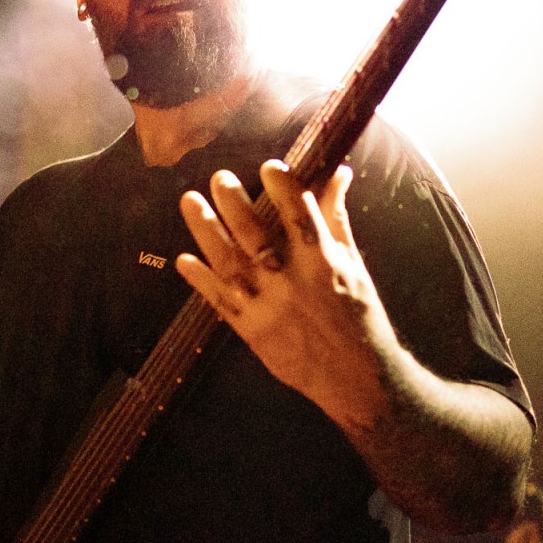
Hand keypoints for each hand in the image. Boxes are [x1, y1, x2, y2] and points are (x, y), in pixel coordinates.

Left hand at [175, 160, 391, 424]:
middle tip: (220, 177)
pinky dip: (200, 280)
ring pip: (230, 264)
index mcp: (324, 263)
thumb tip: (337, 173)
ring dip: (206, 231)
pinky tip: (183, 259)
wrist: (354, 377)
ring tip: (190, 201)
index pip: (301, 215)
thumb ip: (336, 217)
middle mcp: (293, 283)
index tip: (269, 166)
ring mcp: (268, 308)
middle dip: (234, 204)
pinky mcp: (252, 331)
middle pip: (257, 236)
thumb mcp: (353, 264)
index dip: (284, 188)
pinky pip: (220, 302)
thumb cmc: (359, 315)